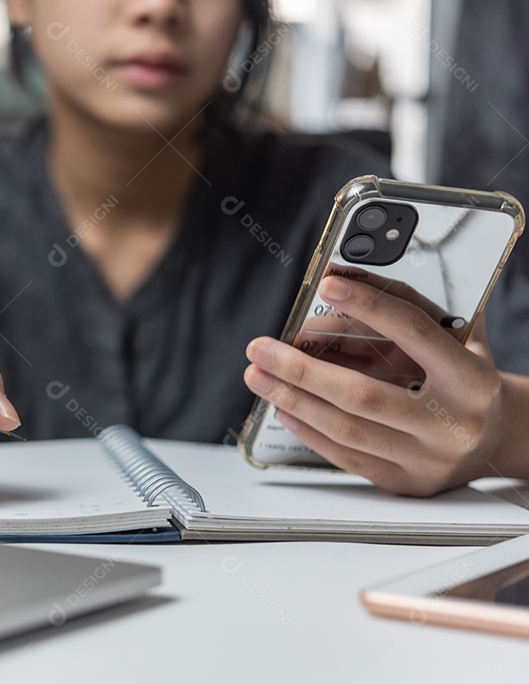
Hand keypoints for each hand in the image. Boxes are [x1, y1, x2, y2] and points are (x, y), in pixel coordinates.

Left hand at [243, 274, 515, 496]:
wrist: (498, 438)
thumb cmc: (467, 378)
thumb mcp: (456, 335)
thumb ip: (405, 305)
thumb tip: (342, 276)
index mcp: (472, 378)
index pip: (414, 333)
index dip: (369, 306)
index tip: (326, 285)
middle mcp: (452, 422)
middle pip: (362, 394)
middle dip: (301, 370)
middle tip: (260, 348)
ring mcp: (428, 458)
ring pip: (345, 428)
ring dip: (292, 400)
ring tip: (259, 376)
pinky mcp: (405, 482)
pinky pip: (345, 455)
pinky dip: (308, 430)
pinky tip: (283, 408)